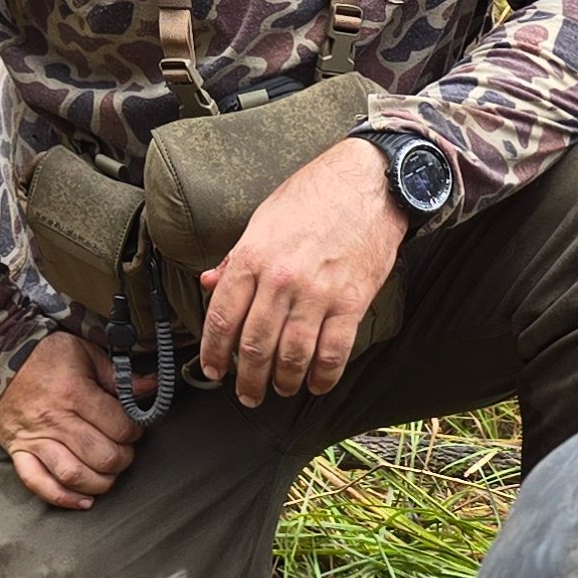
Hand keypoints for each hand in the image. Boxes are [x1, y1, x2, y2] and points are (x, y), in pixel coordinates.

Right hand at [0, 329, 138, 509]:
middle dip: (122, 459)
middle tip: (122, 450)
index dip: (135, 431)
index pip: (120, 427)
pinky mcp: (18, 452)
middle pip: (103, 457)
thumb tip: (151, 387)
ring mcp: (35, 439)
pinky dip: (63, 498)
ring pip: (74, 475)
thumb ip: (118, 375)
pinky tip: (84, 501)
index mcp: (74, 393)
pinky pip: (38, 484)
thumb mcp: (84, 352)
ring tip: (107, 473)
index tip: (132, 427)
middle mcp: (55, 420)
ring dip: (100, 482)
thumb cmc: (44, 355)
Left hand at [198, 136, 410, 406]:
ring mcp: (317, 295)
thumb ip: (236, 258)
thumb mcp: (263, 220)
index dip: (214, 351)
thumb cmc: (314, 196)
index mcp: (253, 258)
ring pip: (292, 356)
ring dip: (283, 382)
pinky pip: (332, 353)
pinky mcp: (351, 303)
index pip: (223, 317)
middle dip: (248, 379)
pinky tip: (316, 385)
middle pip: (255, 346)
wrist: (368, 184)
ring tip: (280, 390)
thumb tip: (209, 283)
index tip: (212, 369)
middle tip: (247, 394)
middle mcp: (280, 280)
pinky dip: (322, 377)